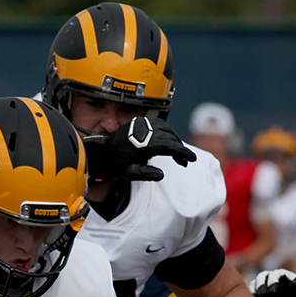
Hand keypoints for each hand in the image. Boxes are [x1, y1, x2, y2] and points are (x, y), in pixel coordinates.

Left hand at [81, 116, 195, 182]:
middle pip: (170, 137)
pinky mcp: (139, 121)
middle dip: (179, 149)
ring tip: (177, 152)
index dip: (182, 152)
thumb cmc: (117, 166)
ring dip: (174, 140)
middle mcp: (143, 131)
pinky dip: (167, 132)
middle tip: (184, 161)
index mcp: (143, 144)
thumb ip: (146, 174)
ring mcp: (141, 124)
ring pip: (166, 129)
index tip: (191, 159)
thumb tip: (161, 175)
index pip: (169, 146)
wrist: (104, 154)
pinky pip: (159, 124)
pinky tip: (169, 141)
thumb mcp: (131, 173)